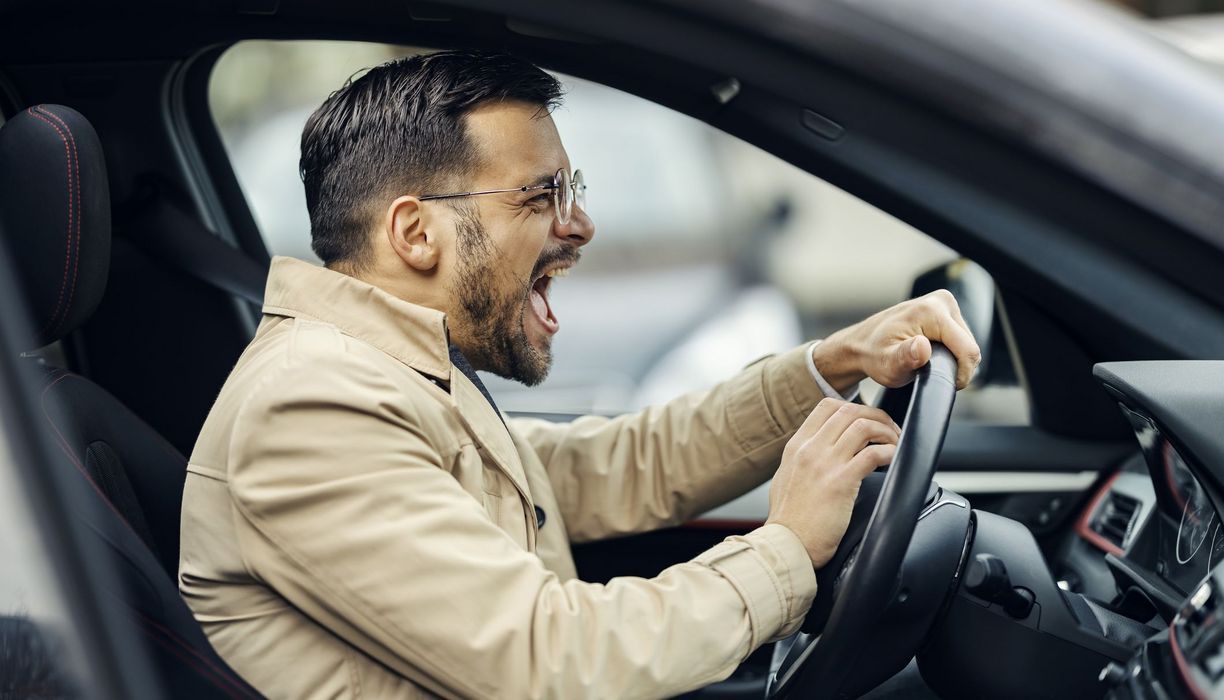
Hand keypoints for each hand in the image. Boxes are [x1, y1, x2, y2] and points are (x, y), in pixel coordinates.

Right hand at [766, 399, 899, 567]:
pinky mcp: (841, 482)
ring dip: (886, 432)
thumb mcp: (786, 477)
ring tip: (894, 444)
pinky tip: (893, 459)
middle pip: (850, 411)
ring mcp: (825, 463)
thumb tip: (821, 450)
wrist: (788, 544)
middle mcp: (810, 449)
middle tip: (890, 430)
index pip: (828, 406)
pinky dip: (889, 452)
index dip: (855, 407)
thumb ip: (802, 459)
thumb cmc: (789, 519)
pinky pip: (873, 454)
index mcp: (797, 445)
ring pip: (863, 426)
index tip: (869, 420)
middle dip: (877, 416)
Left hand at [815, 290, 981, 390]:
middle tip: (928, 374)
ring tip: (927, 364)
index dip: (961, 375)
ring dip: (953, 359)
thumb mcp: (887, 364)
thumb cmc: (874, 356)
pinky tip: (931, 355)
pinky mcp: (946, 309)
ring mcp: (944, 302)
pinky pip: (961, 338)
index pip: (968, 350)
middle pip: (970, 346)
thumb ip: (905, 357)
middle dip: (955, 366)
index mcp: (931, 311)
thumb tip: (923, 347)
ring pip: (967, 343)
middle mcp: (941, 300)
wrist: (862, 344)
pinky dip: (950, 351)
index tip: (943, 384)